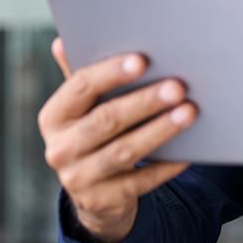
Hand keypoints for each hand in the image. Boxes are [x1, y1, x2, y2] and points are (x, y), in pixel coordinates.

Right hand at [39, 38, 195, 242]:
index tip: (143, 60)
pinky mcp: (103, 201)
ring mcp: (78, 178)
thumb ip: (80, 77)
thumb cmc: (94, 134)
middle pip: (106, 120)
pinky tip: (188, 151)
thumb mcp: (83, 109)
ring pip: (125, 151)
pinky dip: (166, 166)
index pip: (80, 87)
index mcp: (53, 116)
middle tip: (178, 86)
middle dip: (144, 102)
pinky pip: (140, 181)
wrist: (94, 195)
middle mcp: (59, 148)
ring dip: (160, 130)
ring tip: (189, 112)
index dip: (111, 73)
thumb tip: (61, 41)